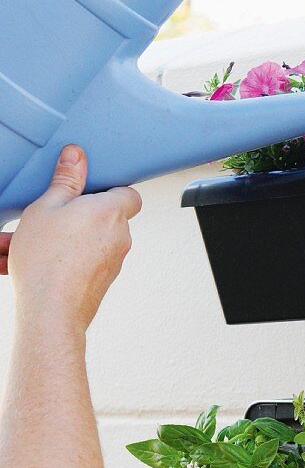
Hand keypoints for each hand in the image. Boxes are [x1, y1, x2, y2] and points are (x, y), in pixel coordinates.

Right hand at [0, 145, 141, 333]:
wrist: (51, 311)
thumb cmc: (48, 260)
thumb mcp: (46, 207)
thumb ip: (64, 180)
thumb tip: (76, 156)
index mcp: (110, 212)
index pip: (128, 194)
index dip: (109, 189)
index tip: (86, 190)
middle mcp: (119, 237)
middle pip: (98, 218)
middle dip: (66, 217)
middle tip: (36, 220)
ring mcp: (112, 262)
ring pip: (80, 243)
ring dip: (50, 241)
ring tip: (12, 246)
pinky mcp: (100, 282)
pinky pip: (76, 263)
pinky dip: (53, 261)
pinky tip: (16, 264)